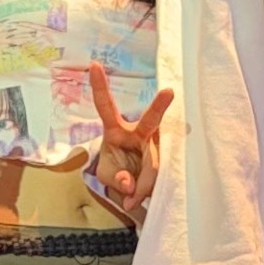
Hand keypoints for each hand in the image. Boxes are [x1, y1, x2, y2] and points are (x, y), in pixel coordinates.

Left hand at [86, 75, 170, 224]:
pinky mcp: (169, 160)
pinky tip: (139, 198)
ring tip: (131, 199)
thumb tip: (129, 184)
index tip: (94, 65)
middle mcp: (140, 132)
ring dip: (142, 184)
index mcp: (116, 130)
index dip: (100, 86)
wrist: (135, 187)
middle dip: (159, 106)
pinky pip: (162, 176)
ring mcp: (157, 145)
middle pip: (151, 120)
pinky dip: (148, 190)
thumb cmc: (118, 172)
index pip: (106, 106)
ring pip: (155, 163)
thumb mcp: (108, 177)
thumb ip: (117, 179)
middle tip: (169, 92)